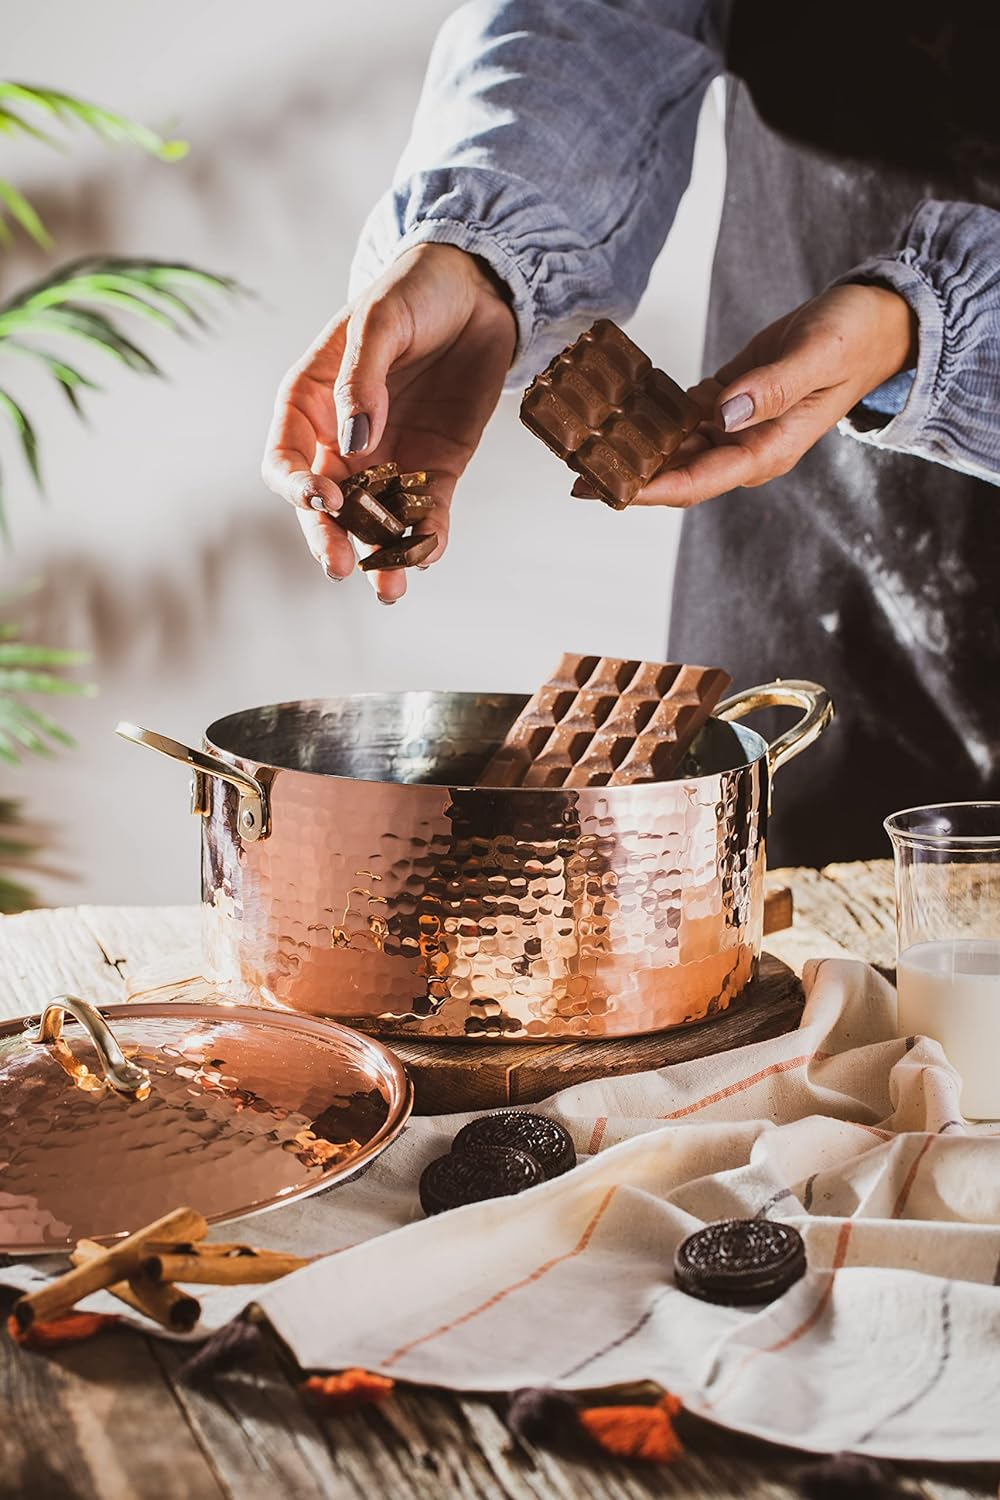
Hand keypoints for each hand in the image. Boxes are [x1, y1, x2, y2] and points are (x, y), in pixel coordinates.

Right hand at [262, 244, 516, 600]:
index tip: (321, 500)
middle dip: (331, 537)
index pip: (286, 458)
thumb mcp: (382, 320)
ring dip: (380, 553)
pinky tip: (430, 554)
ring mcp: (390, 458)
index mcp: (310, 401)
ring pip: (374, 518)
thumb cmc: (414, 291)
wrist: (479, 288)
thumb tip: (354, 441)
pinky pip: (426, 510)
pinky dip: (426, 535)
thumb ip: (363, 379)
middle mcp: (343, 439)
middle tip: (343, 567)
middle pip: (325, 503)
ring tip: (391, 588)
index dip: (296, 486)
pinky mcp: (436, 467)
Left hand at [612, 284, 917, 508]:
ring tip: (582, 441)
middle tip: (573, 470)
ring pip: (674, 448)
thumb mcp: (817, 356)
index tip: (606, 489)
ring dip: (632, 448)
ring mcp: (735, 428)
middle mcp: (746, 447)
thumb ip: (771, 389)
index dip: (649, 489)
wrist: (875, 322)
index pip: (698, 481)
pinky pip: (681, 417)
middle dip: (628, 476)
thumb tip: (722, 416)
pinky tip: (614, 409)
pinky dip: (650, 415)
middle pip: (676, 474)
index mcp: (768, 448)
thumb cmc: (853, 338)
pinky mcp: (727, 402)